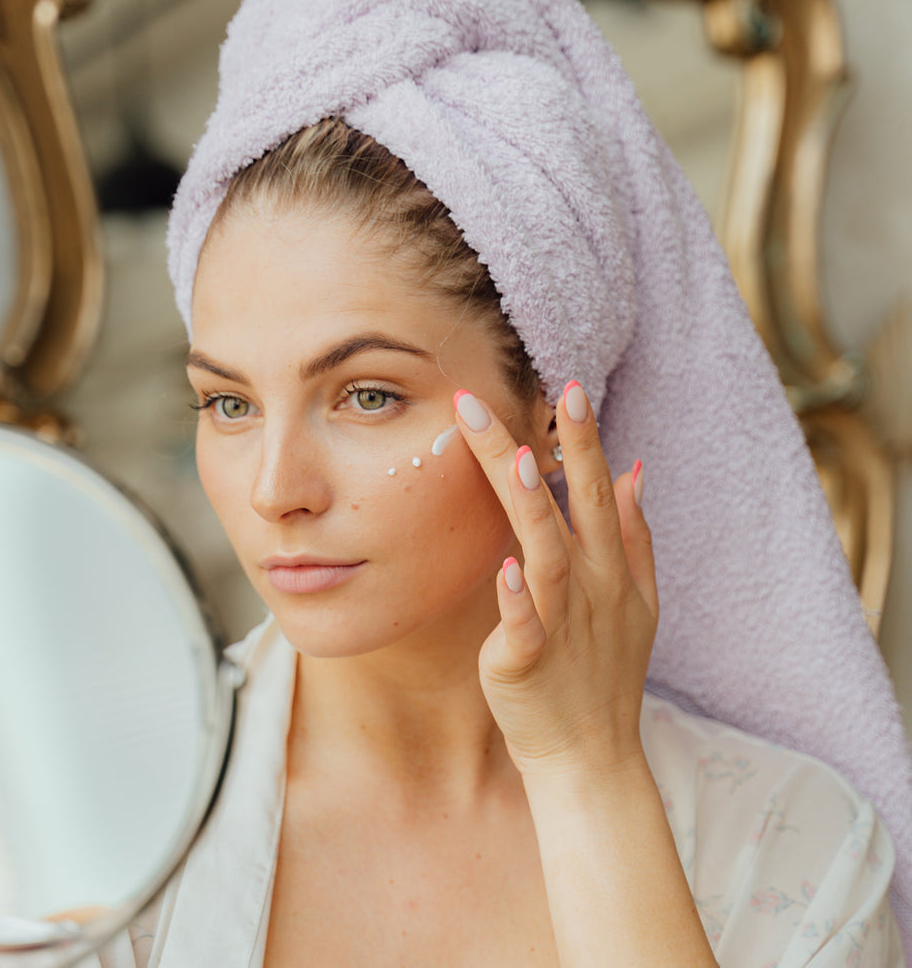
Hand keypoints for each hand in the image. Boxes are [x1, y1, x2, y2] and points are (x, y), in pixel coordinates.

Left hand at [454, 381, 656, 779]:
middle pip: (571, 504)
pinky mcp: (527, 660)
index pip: (595, 488)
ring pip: (546, 552)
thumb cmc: (604, 671)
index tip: (570, 386)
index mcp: (607, 565)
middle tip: (540, 391)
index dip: (584, 439)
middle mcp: (588, 584)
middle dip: (560, 446)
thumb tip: (633, 469)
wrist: (589, 754)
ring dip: (534, 507)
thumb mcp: (637, 599)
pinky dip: (516, 599)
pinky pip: (523, 624)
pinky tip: (504, 568)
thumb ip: (632, 534)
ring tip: (517, 459)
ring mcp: (560, 621)